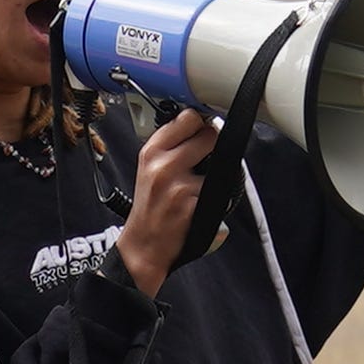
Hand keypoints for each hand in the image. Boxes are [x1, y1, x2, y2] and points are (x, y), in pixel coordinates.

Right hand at [114, 108, 218, 299]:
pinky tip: (200, 205)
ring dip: (216, 175)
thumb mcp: (148, 169)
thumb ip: (169, 146)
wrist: (143, 245)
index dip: (200, 122)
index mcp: (151, 152)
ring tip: (198, 189)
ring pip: (219, 164)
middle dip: (214, 144)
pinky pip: (220, 191)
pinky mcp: (193, 204)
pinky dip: (216, 198)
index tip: (203, 128)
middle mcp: (163, 165)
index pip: (187, 118)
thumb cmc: (149, 208)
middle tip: (208, 157)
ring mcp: (179, 185)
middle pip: (209, 135)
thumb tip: (199, 125)